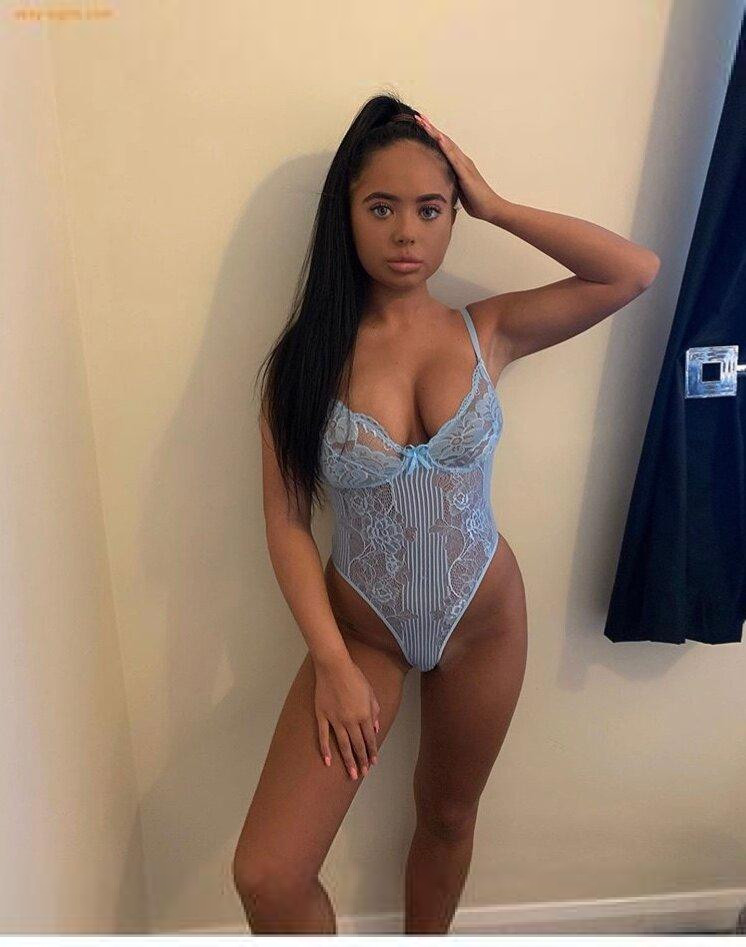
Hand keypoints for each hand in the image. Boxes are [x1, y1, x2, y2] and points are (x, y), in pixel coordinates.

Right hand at [314, 656, 380, 779]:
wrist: (334, 666)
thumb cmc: (354, 676)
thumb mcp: (370, 692)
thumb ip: (374, 711)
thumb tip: (376, 728)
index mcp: (364, 714)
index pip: (369, 738)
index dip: (372, 752)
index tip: (373, 763)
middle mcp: (351, 720)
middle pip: (358, 745)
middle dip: (362, 761)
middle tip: (363, 774)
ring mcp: (336, 719)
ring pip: (343, 745)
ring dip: (348, 761)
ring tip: (351, 774)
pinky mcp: (322, 716)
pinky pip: (324, 736)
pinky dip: (325, 750)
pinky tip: (328, 762)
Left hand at [414, 112, 501, 221]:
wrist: (489, 208)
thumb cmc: (475, 200)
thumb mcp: (457, 188)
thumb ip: (449, 180)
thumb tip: (438, 181)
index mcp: (459, 164)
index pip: (444, 145)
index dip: (432, 134)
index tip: (421, 125)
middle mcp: (462, 160)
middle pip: (445, 140)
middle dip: (431, 128)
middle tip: (419, 116)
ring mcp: (465, 165)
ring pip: (448, 145)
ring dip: (436, 133)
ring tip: (425, 123)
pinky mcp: (466, 174)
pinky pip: (455, 159)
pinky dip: (446, 148)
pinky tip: (439, 140)